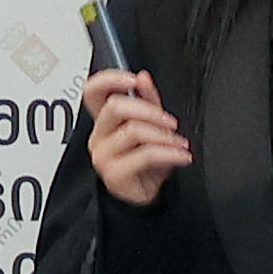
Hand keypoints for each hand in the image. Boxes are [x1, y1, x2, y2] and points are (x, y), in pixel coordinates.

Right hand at [81, 68, 191, 206]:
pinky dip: (169, 153)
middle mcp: (99, 136)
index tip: (133, 79)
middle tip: (170, 121)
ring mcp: (103, 154)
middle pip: (114, 107)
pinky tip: (180, 156)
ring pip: (133, 130)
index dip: (109, 79)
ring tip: (179, 143)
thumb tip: (143, 78)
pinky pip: (145, 155)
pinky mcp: (113, 173)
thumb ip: (148, 100)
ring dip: (164, 135)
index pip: (92, 91)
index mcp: (105, 120)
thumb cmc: (147, 163)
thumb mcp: (152, 126)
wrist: (147, 195)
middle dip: (148, 110)